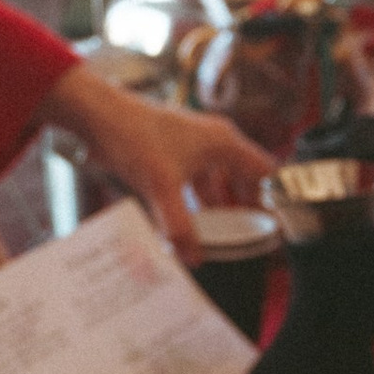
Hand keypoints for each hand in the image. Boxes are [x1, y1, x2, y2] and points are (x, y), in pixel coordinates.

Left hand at [44, 64, 272, 257]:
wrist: (98, 115)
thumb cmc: (134, 135)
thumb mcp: (161, 186)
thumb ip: (179, 225)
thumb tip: (194, 258)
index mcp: (224, 142)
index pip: (265, 171)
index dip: (273, 199)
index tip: (274, 225)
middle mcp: (213, 142)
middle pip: (244, 178)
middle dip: (247, 207)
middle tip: (251, 236)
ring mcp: (192, 147)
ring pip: (218, 182)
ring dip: (220, 207)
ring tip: (223, 236)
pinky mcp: (172, 155)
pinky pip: (195, 183)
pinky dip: (196, 203)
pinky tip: (189, 224)